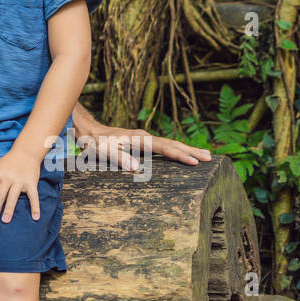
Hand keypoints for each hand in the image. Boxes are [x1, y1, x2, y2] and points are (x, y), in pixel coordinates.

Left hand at [0, 149, 41, 224]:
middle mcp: (8, 177)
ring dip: (9, 210)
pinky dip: (35, 206)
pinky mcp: (31, 182)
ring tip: (5, 221)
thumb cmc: (7, 162)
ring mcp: (20, 180)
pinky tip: (35, 217)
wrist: (26, 151)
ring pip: (13, 197)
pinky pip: (33, 196)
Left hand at [82, 123, 211, 168]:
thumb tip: (138, 168)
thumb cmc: (97, 143)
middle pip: (173, 144)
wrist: (90, 132)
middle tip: (209, 157)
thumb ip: (120, 158)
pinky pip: (165, 147)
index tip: (195, 162)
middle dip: (191, 151)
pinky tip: (184, 155)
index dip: (180, 155)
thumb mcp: (105, 152)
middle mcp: (145, 137)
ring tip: (205, 155)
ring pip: (171, 144)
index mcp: (140, 139)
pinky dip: (177, 150)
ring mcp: (145, 139)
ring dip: (187, 150)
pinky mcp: (143, 143)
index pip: (165, 147)